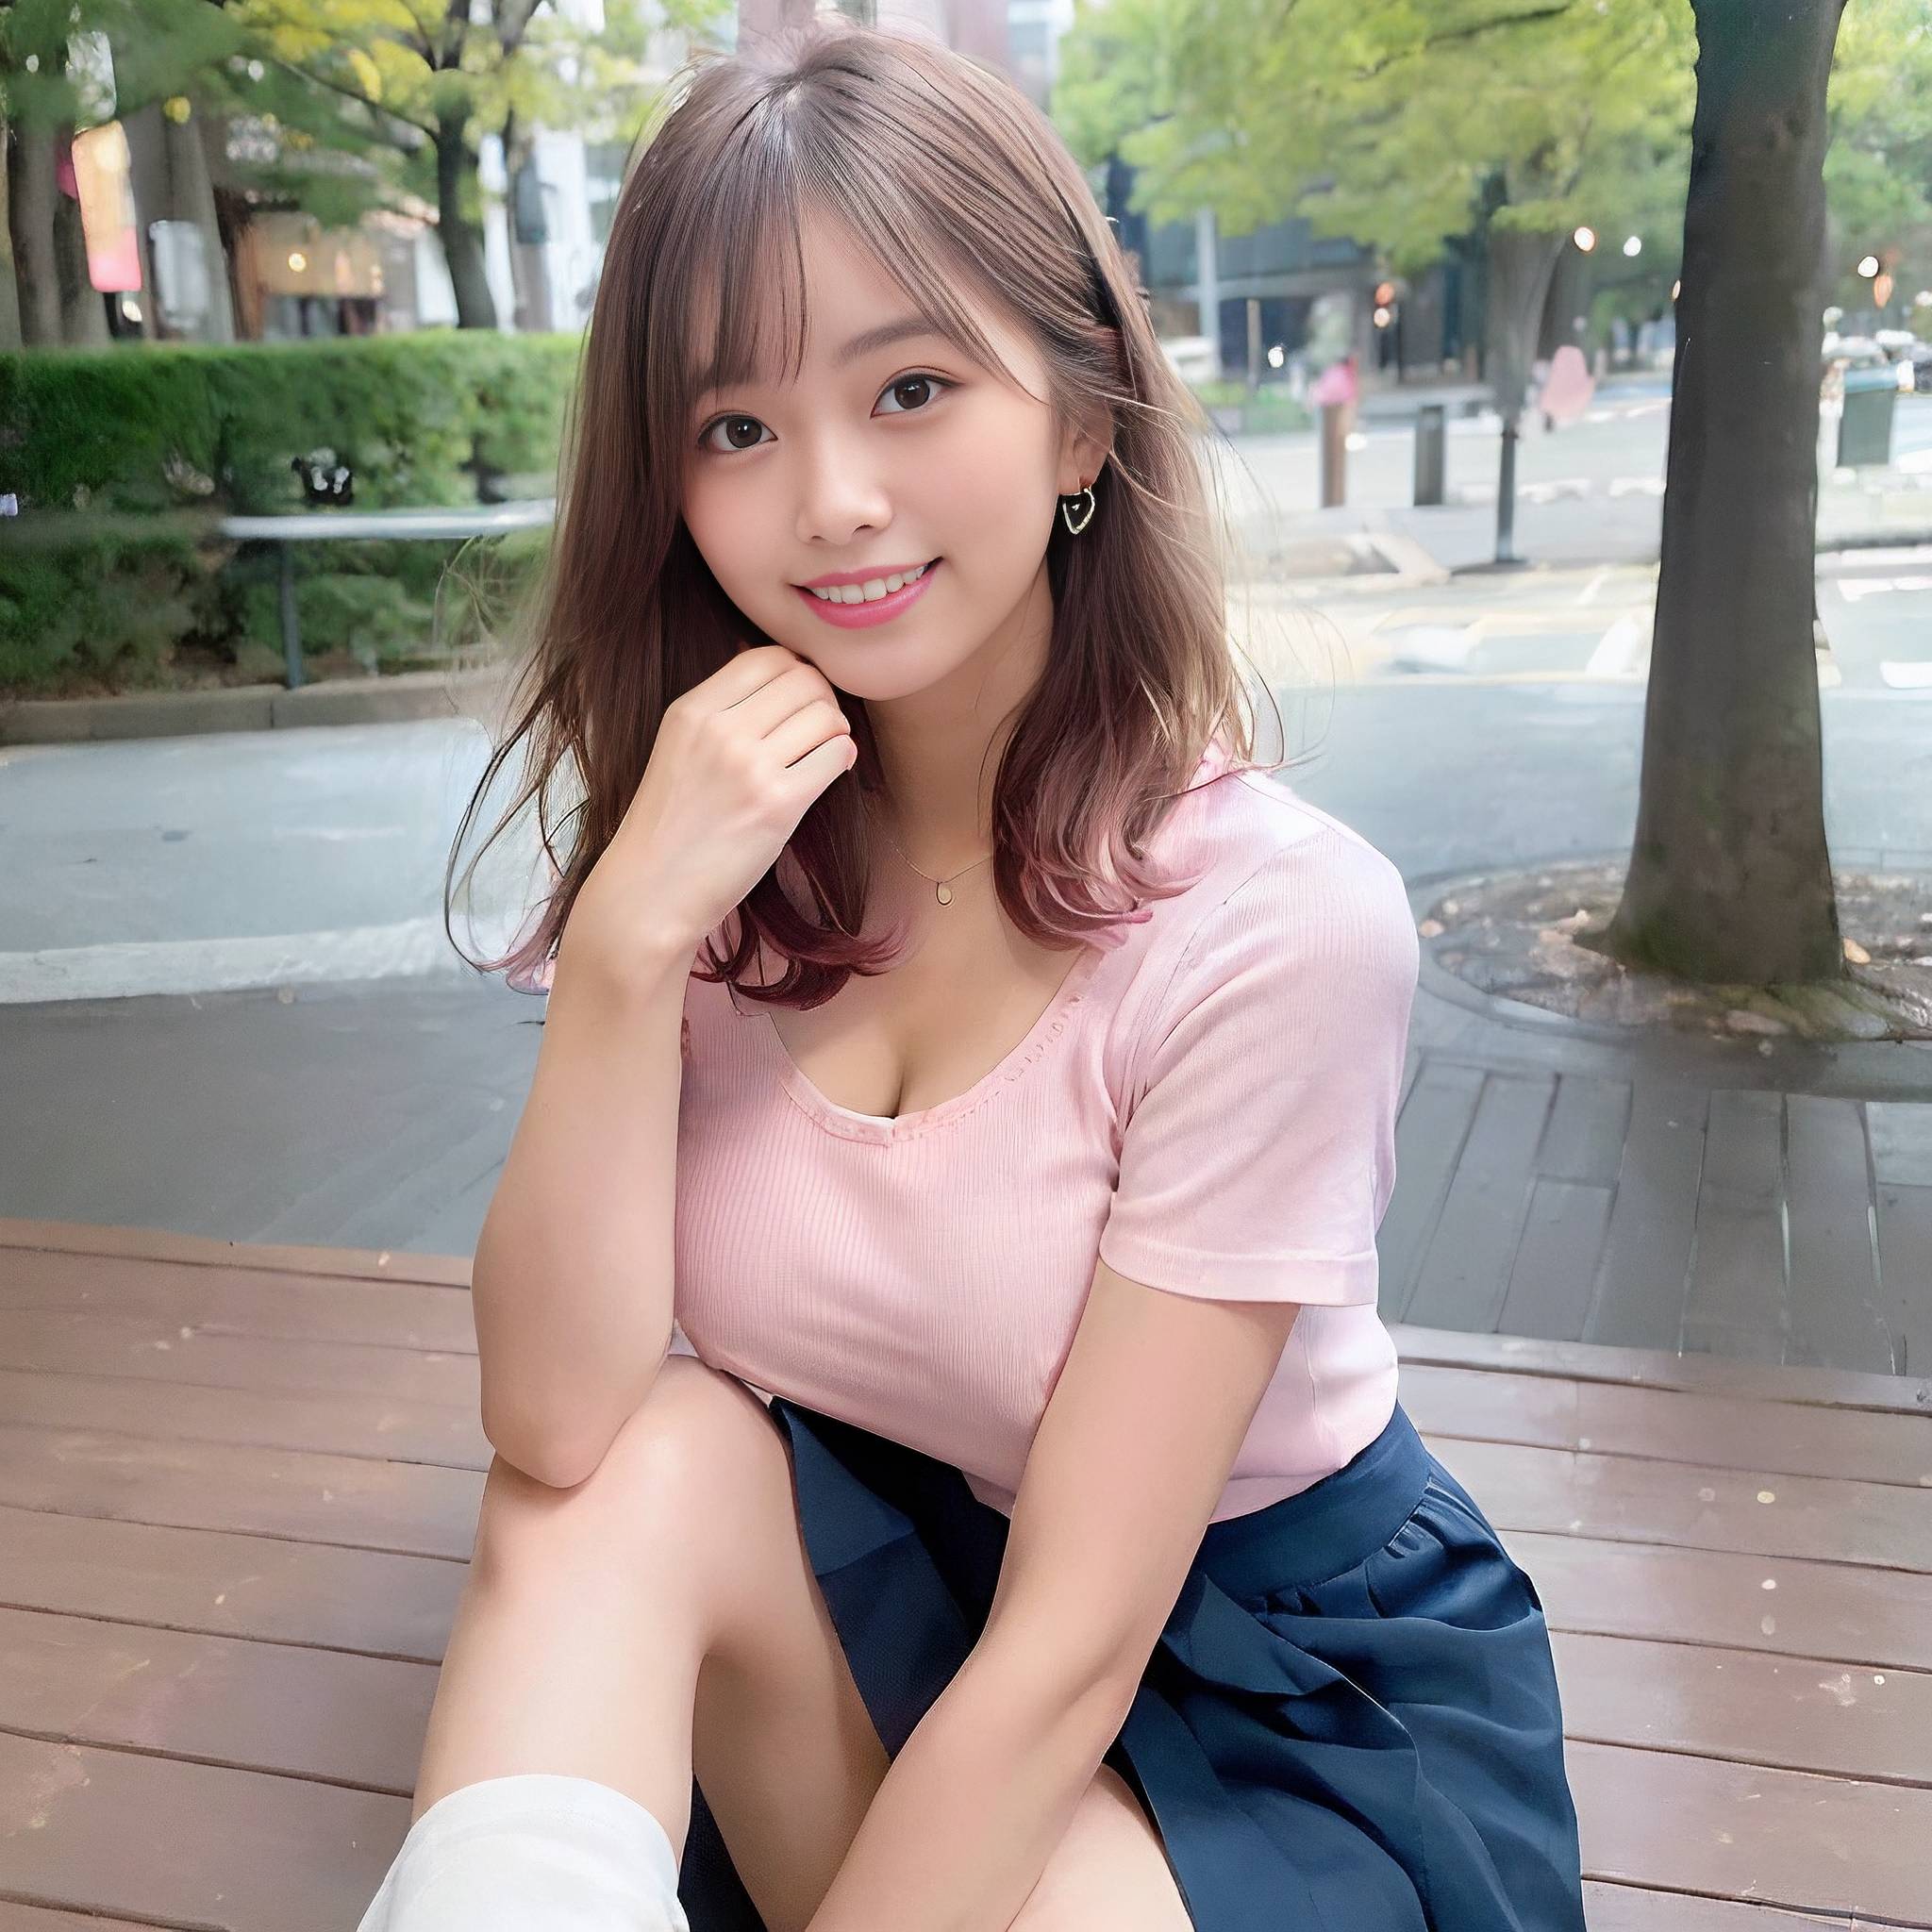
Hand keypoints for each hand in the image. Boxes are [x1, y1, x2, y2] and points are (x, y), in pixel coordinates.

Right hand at [569, 644, 856, 961]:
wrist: (650, 892)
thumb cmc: (671, 826)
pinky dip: (841, 759)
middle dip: (823, 700)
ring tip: (823, 752)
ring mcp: (748, 767)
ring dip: (836, 730)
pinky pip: (835, 754)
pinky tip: (830, 774)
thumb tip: (782, 675)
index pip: (767, 657)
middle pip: (804, 680)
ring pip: (826, 715)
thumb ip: (720, 711)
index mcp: (691, 710)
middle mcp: (719, 729)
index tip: (799, 700)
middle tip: (820, 728)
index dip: (797, 672)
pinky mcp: (777, 805)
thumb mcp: (678, 748)